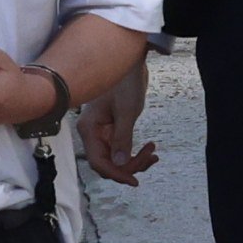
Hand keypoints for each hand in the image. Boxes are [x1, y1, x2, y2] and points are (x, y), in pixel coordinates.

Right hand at [78, 63, 157, 184]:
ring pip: (115, 158)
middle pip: (107, 163)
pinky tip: (149, 149)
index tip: (135, 180)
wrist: (129, 62)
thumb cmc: (125, 82)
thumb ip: (121, 139)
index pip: (99, 162)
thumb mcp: (126, 112)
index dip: (116, 174)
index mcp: (89, 129)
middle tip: (150, 156)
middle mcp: (92, 133)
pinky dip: (134, 152)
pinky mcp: (110, 129)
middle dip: (129, 166)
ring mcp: (101, 132)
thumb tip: (119, 164)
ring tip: (153, 153)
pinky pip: (120, 148)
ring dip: (134, 160)